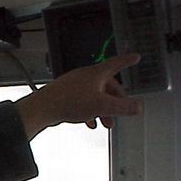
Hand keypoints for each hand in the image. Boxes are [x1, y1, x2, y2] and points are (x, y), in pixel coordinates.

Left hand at [17, 54, 142, 139]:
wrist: (43, 108)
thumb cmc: (69, 101)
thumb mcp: (102, 106)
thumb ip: (122, 107)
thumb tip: (137, 107)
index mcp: (96, 73)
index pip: (117, 63)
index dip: (127, 61)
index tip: (135, 57)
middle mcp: (85, 76)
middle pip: (107, 85)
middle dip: (115, 100)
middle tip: (120, 112)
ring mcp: (74, 85)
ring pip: (94, 95)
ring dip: (102, 109)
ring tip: (105, 123)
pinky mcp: (65, 94)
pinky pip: (82, 101)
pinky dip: (89, 111)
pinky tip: (89, 122)